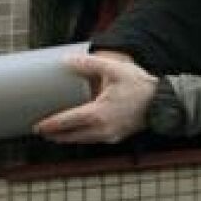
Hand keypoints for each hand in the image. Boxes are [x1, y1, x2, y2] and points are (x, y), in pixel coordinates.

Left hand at [33, 53, 154, 143]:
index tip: (37, 126)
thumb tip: (66, 60)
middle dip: (55, 135)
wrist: (163, 102)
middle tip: (40, 131)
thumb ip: (89, 64)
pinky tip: (78, 132)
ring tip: (54, 134)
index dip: (50, 125)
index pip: (67, 122)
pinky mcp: (117, 137)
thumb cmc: (139, 85)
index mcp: (98, 113)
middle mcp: (102, 129)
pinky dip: (82, 137)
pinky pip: (94, 139)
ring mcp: (111, 135)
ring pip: (83, 140)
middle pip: (72, 136)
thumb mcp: (114, 69)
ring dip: (67, 138)